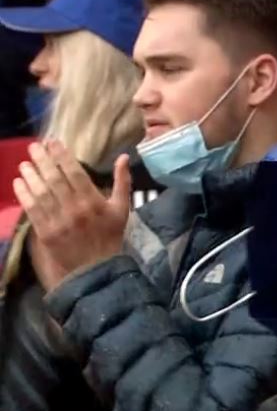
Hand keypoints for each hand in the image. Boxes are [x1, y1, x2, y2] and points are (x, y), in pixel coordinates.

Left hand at [12, 140, 130, 289]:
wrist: (98, 268)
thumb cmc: (111, 235)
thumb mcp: (122, 208)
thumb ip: (122, 181)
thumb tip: (124, 156)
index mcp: (93, 201)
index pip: (74, 172)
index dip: (61, 156)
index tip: (52, 142)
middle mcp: (74, 208)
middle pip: (54, 179)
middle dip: (42, 160)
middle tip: (33, 147)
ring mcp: (58, 221)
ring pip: (40, 192)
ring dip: (30, 175)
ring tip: (24, 163)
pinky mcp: (45, 232)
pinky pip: (32, 209)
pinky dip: (24, 194)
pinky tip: (18, 182)